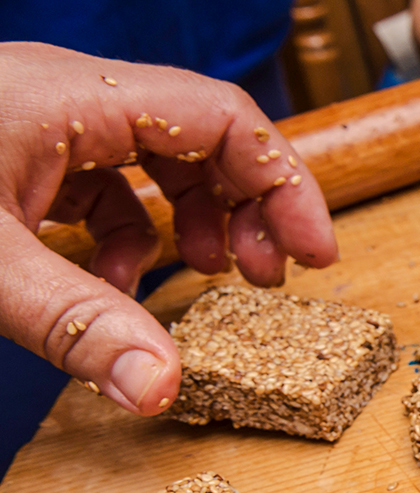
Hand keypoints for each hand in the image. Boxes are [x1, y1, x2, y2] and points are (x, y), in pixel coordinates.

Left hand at [0, 42, 339, 415]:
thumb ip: (75, 326)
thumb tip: (163, 391)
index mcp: (71, 100)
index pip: (221, 117)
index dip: (284, 183)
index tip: (315, 255)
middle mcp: (61, 101)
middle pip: (198, 136)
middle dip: (246, 208)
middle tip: (272, 280)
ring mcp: (32, 126)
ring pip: (151, 160)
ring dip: (189, 223)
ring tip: (203, 282)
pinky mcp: (7, 159)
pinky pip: (98, 184)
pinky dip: (124, 236)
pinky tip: (111, 284)